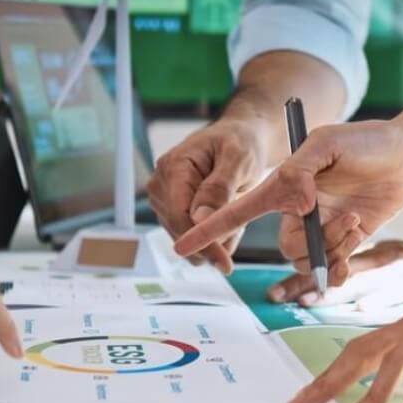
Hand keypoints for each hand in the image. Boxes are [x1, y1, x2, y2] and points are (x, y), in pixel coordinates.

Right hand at [148, 119, 267, 272]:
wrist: (238, 140)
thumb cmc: (239, 142)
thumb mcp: (238, 159)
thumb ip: (219, 188)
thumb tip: (200, 219)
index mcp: (173, 166)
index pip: (179, 214)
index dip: (200, 241)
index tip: (224, 263)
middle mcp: (161, 184)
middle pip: (180, 231)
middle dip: (213, 239)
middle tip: (242, 228)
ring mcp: (163, 200)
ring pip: (186, 240)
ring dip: (216, 237)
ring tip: (236, 216)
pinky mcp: (171, 212)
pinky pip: (191, 237)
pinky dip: (213, 236)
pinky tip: (228, 221)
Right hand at [175, 120, 402, 284]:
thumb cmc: (367, 139)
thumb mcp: (327, 143)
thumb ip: (301, 170)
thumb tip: (295, 205)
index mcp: (281, 187)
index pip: (236, 211)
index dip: (208, 230)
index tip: (182, 246)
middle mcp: (295, 211)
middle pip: (285, 246)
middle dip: (314, 242)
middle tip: (344, 218)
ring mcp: (318, 227)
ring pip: (309, 259)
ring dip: (335, 247)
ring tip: (357, 220)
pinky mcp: (342, 240)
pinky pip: (330, 268)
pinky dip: (343, 265)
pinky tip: (357, 244)